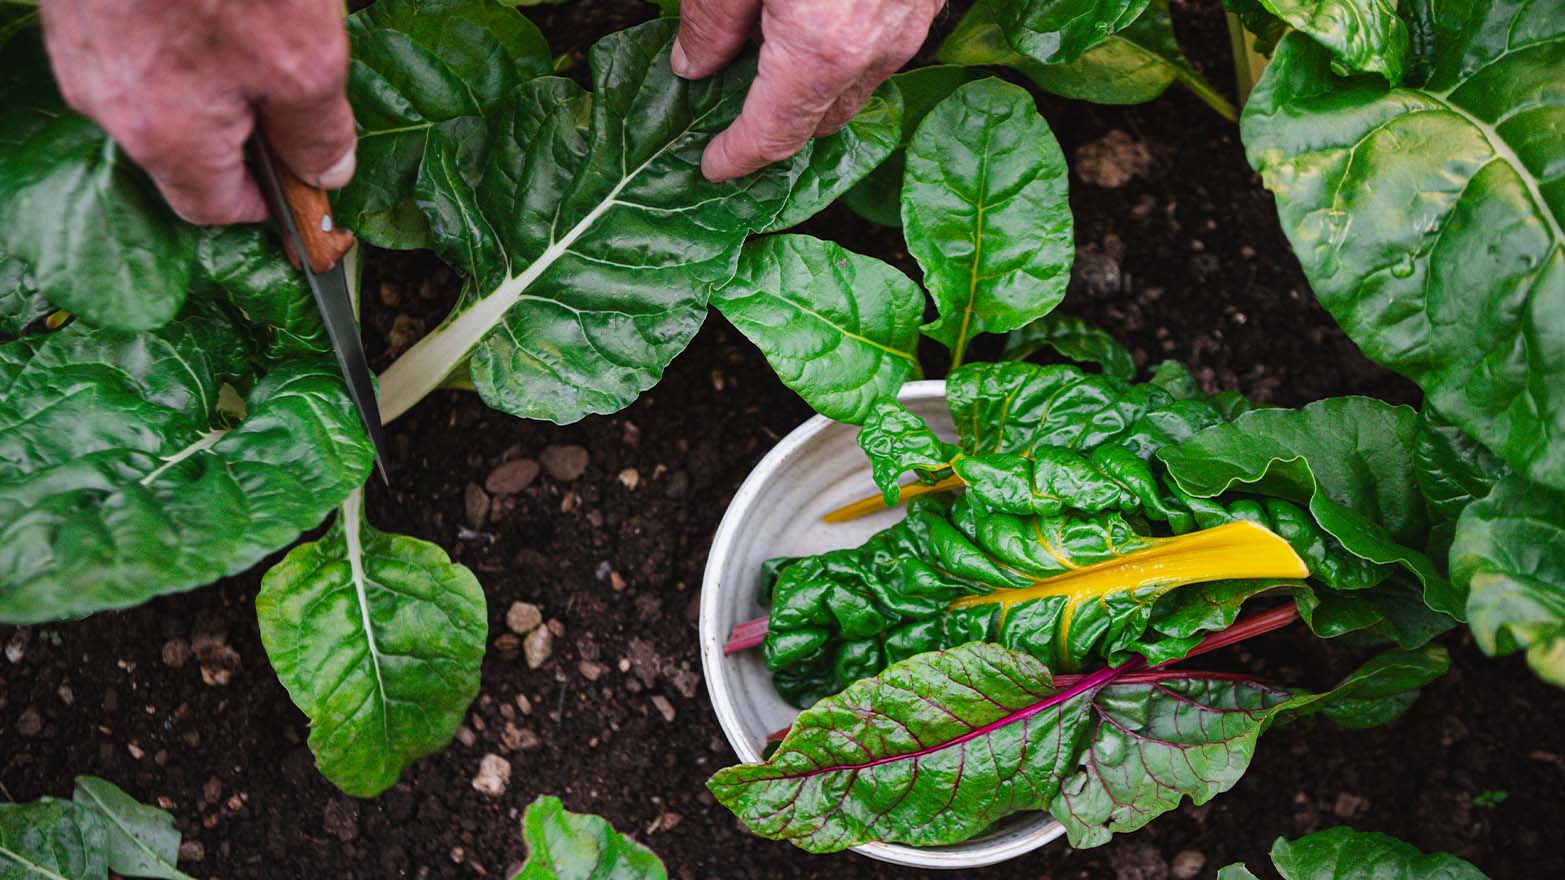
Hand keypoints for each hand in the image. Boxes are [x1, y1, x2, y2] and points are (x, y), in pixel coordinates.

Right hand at [38, 0, 356, 224]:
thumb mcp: (304, 59)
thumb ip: (317, 129)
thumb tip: (326, 173)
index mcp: (164, 135)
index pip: (211, 207)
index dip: (266, 202)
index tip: (303, 185)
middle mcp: (108, 98)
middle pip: (184, 146)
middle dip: (244, 130)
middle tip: (297, 90)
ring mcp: (83, 43)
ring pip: (162, 87)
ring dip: (217, 75)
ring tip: (265, 28)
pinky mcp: (80, 1)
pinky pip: (139, 41)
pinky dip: (186, 33)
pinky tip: (222, 5)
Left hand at [673, 0, 944, 180]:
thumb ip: (711, 20)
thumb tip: (693, 64)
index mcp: (819, 49)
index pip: (771, 134)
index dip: (736, 157)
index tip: (712, 166)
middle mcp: (871, 50)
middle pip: (820, 120)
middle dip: (776, 127)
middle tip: (729, 112)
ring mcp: (907, 26)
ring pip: (856, 86)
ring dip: (814, 89)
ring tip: (770, 61)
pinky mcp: (925, 0)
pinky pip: (880, 50)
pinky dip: (846, 54)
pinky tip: (814, 20)